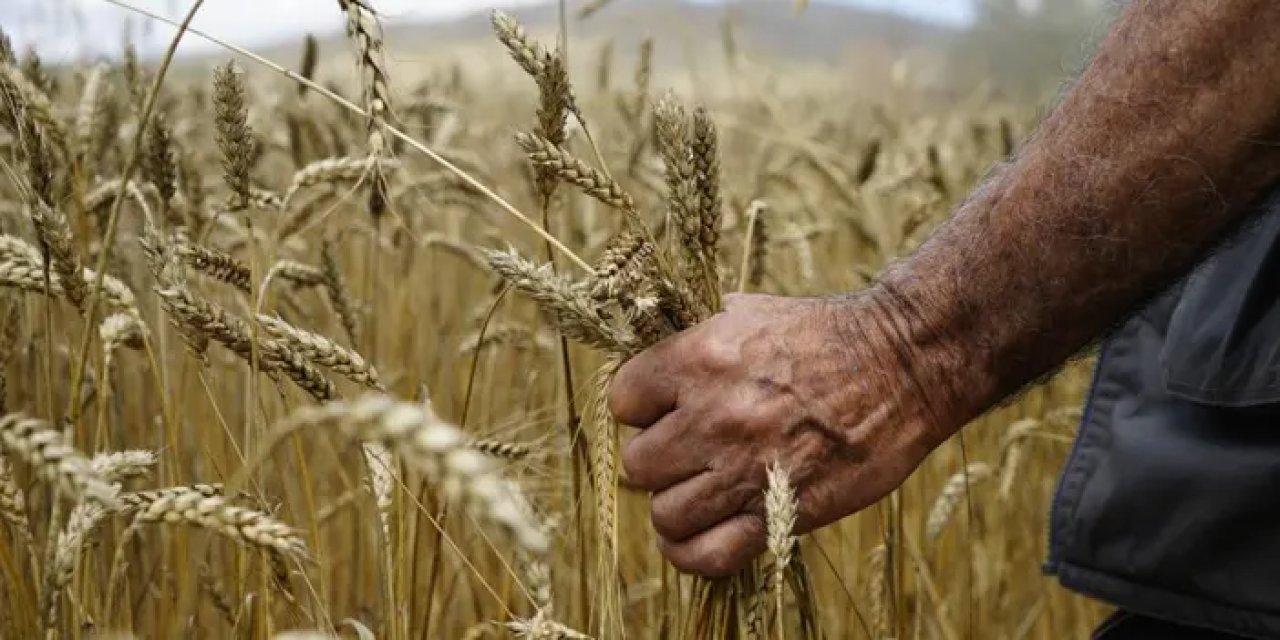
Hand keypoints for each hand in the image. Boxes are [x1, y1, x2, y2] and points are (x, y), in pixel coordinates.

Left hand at [608, 292, 962, 576]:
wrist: (901, 365)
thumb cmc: (822, 333)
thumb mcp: (747, 311)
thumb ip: (690, 337)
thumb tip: (649, 358)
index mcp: (699, 358)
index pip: (623, 400)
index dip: (642, 406)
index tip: (665, 408)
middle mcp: (713, 415)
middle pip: (638, 463)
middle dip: (658, 459)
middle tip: (688, 452)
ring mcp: (745, 468)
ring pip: (666, 513)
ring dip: (677, 506)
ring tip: (699, 492)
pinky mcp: (779, 512)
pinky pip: (707, 554)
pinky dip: (693, 552)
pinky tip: (701, 535)